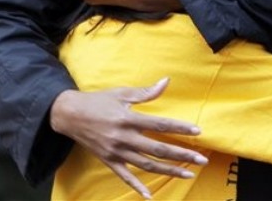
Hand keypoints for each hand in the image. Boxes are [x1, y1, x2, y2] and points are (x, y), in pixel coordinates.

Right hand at [50, 78, 207, 199]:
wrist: (70, 115)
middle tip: (201, 160)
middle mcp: (124, 138)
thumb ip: (146, 92)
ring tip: (188, 174)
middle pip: (158, 149)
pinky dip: (137, 186)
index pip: (159, 124)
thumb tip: (166, 81)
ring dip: (168, 171)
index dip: (179, 128)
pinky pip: (125, 176)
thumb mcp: (122, 93)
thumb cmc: (99, 101)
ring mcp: (116, 152)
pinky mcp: (108, 161)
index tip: (197, 132)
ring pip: (146, 165)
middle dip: (181, 155)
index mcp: (128, 118)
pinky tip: (150, 195)